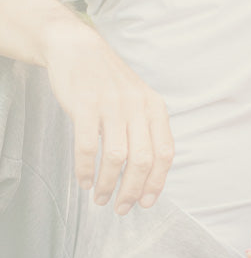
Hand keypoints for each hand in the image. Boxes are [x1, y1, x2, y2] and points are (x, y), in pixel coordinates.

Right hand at [45, 21, 173, 213]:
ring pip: (117, 157)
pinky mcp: (86, 105)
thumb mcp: (138, 100)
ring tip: (100, 198)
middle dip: (133, 190)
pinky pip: (87, 146)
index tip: (146, 202)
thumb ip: (146, 130)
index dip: (157, 182)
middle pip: (143, 160)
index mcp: (155, 108)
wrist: (78, 49)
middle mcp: (138, 106)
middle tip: (122, 208)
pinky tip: (83, 181)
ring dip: (108, 184)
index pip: (165, 153)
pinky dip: (86, 169)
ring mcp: (112, 105)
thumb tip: (148, 174)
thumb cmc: (109, 82)